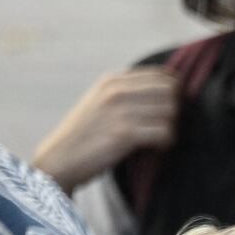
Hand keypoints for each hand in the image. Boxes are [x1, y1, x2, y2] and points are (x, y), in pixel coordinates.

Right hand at [33, 58, 181, 188]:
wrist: (60, 159)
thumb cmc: (87, 135)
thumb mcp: (102, 102)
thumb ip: (129, 92)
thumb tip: (172, 90)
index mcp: (112, 80)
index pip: (163, 75)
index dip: (174, 94)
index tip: (164, 112)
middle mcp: (116, 90)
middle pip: (171, 92)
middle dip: (174, 112)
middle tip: (162, 128)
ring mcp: (120, 110)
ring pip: (172, 112)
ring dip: (170, 129)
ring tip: (156, 140)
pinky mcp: (125, 132)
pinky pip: (166, 132)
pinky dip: (165, 143)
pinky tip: (154, 149)